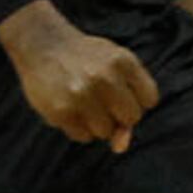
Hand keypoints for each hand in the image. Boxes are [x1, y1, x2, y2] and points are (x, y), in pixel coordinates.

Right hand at [0, 2, 157, 148]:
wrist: (43, 45)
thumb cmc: (86, 60)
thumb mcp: (114, 66)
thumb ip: (130, 101)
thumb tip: (120, 147)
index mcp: (123, 61)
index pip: (149, 100)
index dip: (136, 100)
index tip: (122, 90)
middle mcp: (105, 77)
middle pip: (131, 118)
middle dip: (119, 114)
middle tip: (102, 98)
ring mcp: (82, 95)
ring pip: (106, 132)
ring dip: (97, 123)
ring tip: (83, 101)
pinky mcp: (61, 111)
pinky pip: (83, 137)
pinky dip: (79, 128)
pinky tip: (70, 108)